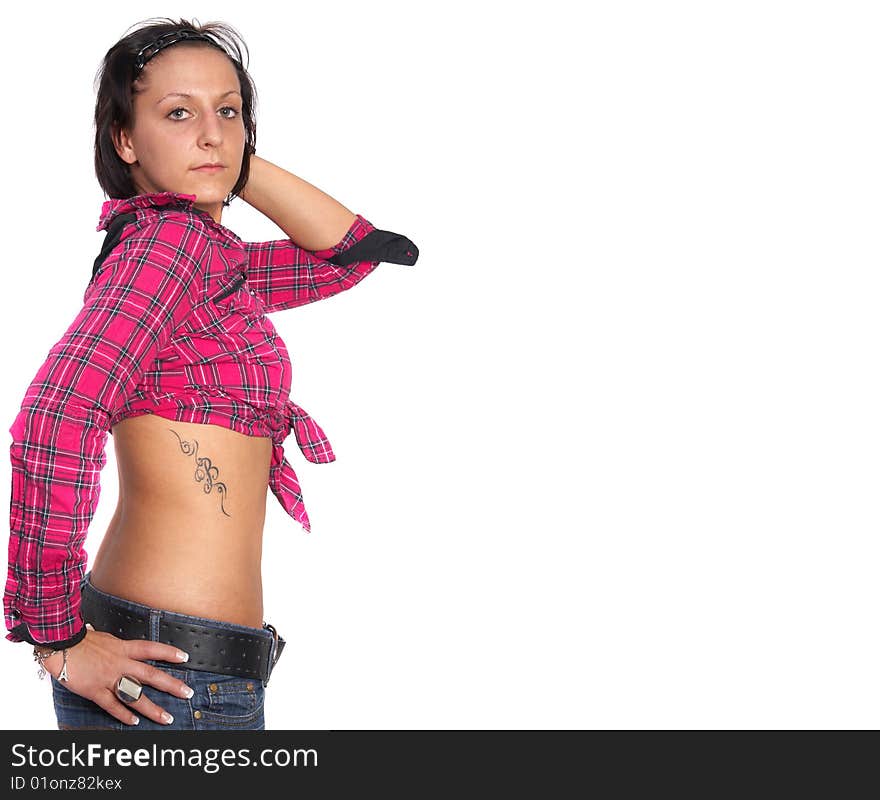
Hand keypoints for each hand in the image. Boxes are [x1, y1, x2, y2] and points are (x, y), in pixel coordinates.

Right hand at [38, 625, 192, 725]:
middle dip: (171, 685)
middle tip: (187, 693)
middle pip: (151, 675)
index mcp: (124, 648)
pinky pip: (112, 705)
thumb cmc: (82, 640)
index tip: (185, 658)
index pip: (152, 649)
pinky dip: (123, 715)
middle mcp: (120, 663)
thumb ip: (120, 646)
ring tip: (166, 718)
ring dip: (151, 708)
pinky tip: (134, 722)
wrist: (61, 644)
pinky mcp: (95, 690)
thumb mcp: (107, 638)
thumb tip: (128, 648)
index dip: (169, 653)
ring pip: (135, 695)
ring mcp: (109, 678)